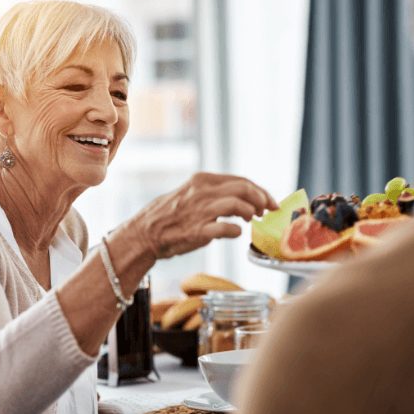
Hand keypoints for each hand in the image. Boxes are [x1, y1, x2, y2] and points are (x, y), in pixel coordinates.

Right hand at [129, 172, 276, 258]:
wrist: (144, 234)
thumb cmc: (169, 216)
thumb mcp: (191, 194)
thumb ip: (213, 193)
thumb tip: (242, 198)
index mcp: (202, 180)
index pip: (241, 180)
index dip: (260, 191)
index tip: (269, 202)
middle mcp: (202, 192)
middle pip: (244, 188)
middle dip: (262, 199)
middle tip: (267, 211)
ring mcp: (200, 211)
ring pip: (238, 204)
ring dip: (251, 213)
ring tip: (250, 221)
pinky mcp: (198, 231)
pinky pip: (226, 228)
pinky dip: (236, 230)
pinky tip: (235, 233)